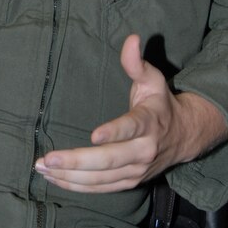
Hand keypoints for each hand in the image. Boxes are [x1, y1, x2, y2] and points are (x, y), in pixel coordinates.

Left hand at [35, 34, 227, 192]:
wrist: (185, 136)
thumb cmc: (160, 104)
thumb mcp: (152, 79)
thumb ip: (136, 63)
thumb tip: (131, 38)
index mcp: (149, 123)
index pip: (131, 128)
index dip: (114, 132)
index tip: (94, 135)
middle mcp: (143, 150)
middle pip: (110, 160)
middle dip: (77, 161)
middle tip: (49, 158)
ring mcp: (136, 170)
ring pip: (101, 179)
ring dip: (70, 176)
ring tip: (43, 168)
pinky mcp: (129, 182)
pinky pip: (101, 188)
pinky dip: (76, 186)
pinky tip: (55, 180)